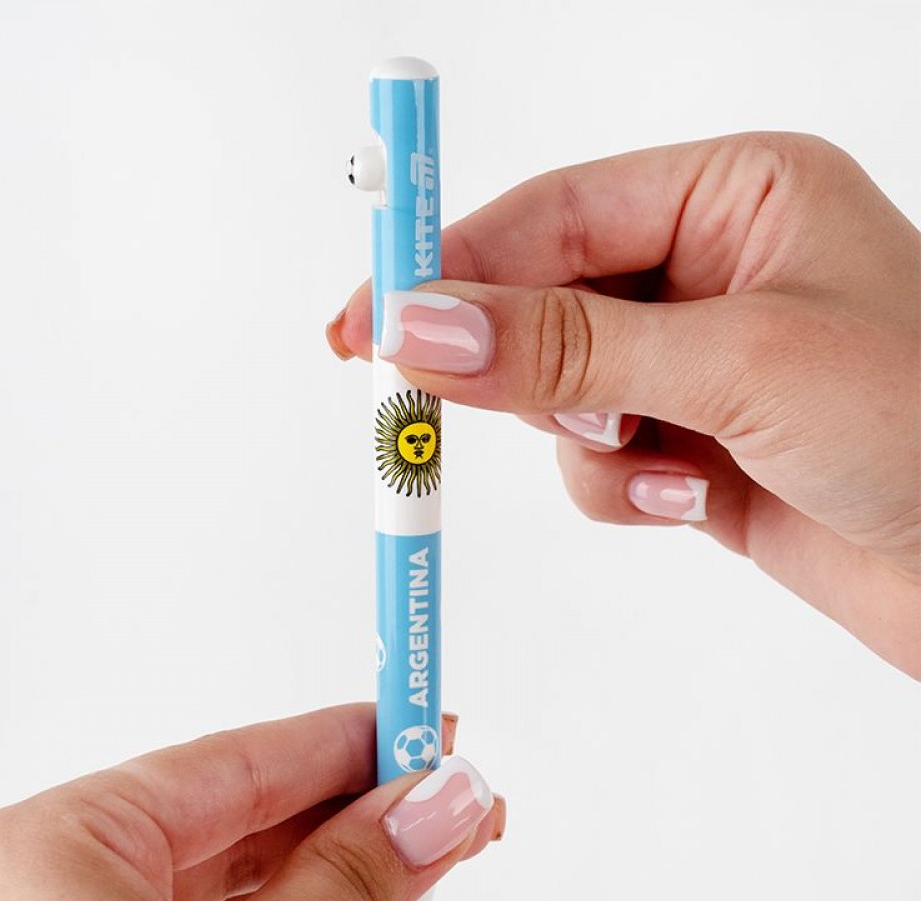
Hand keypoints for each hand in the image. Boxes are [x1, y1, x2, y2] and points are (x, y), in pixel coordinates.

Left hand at [0, 704, 503, 900]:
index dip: (350, 737)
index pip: (240, 758)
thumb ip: (356, 875)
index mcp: (53, 850)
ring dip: (332, 866)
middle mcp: (41, 896)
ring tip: (423, 849)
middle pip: (237, 815)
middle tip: (448, 792)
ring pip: (227, 880)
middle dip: (355, 806)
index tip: (428, 723)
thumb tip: (439, 801)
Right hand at [329, 132, 920, 676]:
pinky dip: (618, 488)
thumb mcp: (737, 361)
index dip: (451, 263)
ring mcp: (692, 363)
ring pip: (557, 390)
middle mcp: (708, 270)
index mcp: (735, 196)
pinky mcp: (686, 443)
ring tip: (658, 463)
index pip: (551, 214)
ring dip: (583, 437)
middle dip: (501, 359)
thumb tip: (422, 323)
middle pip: (539, 298)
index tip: (367, 315)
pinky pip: (593, 458)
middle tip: (410, 398)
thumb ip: (566, 342)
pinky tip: (688, 501)